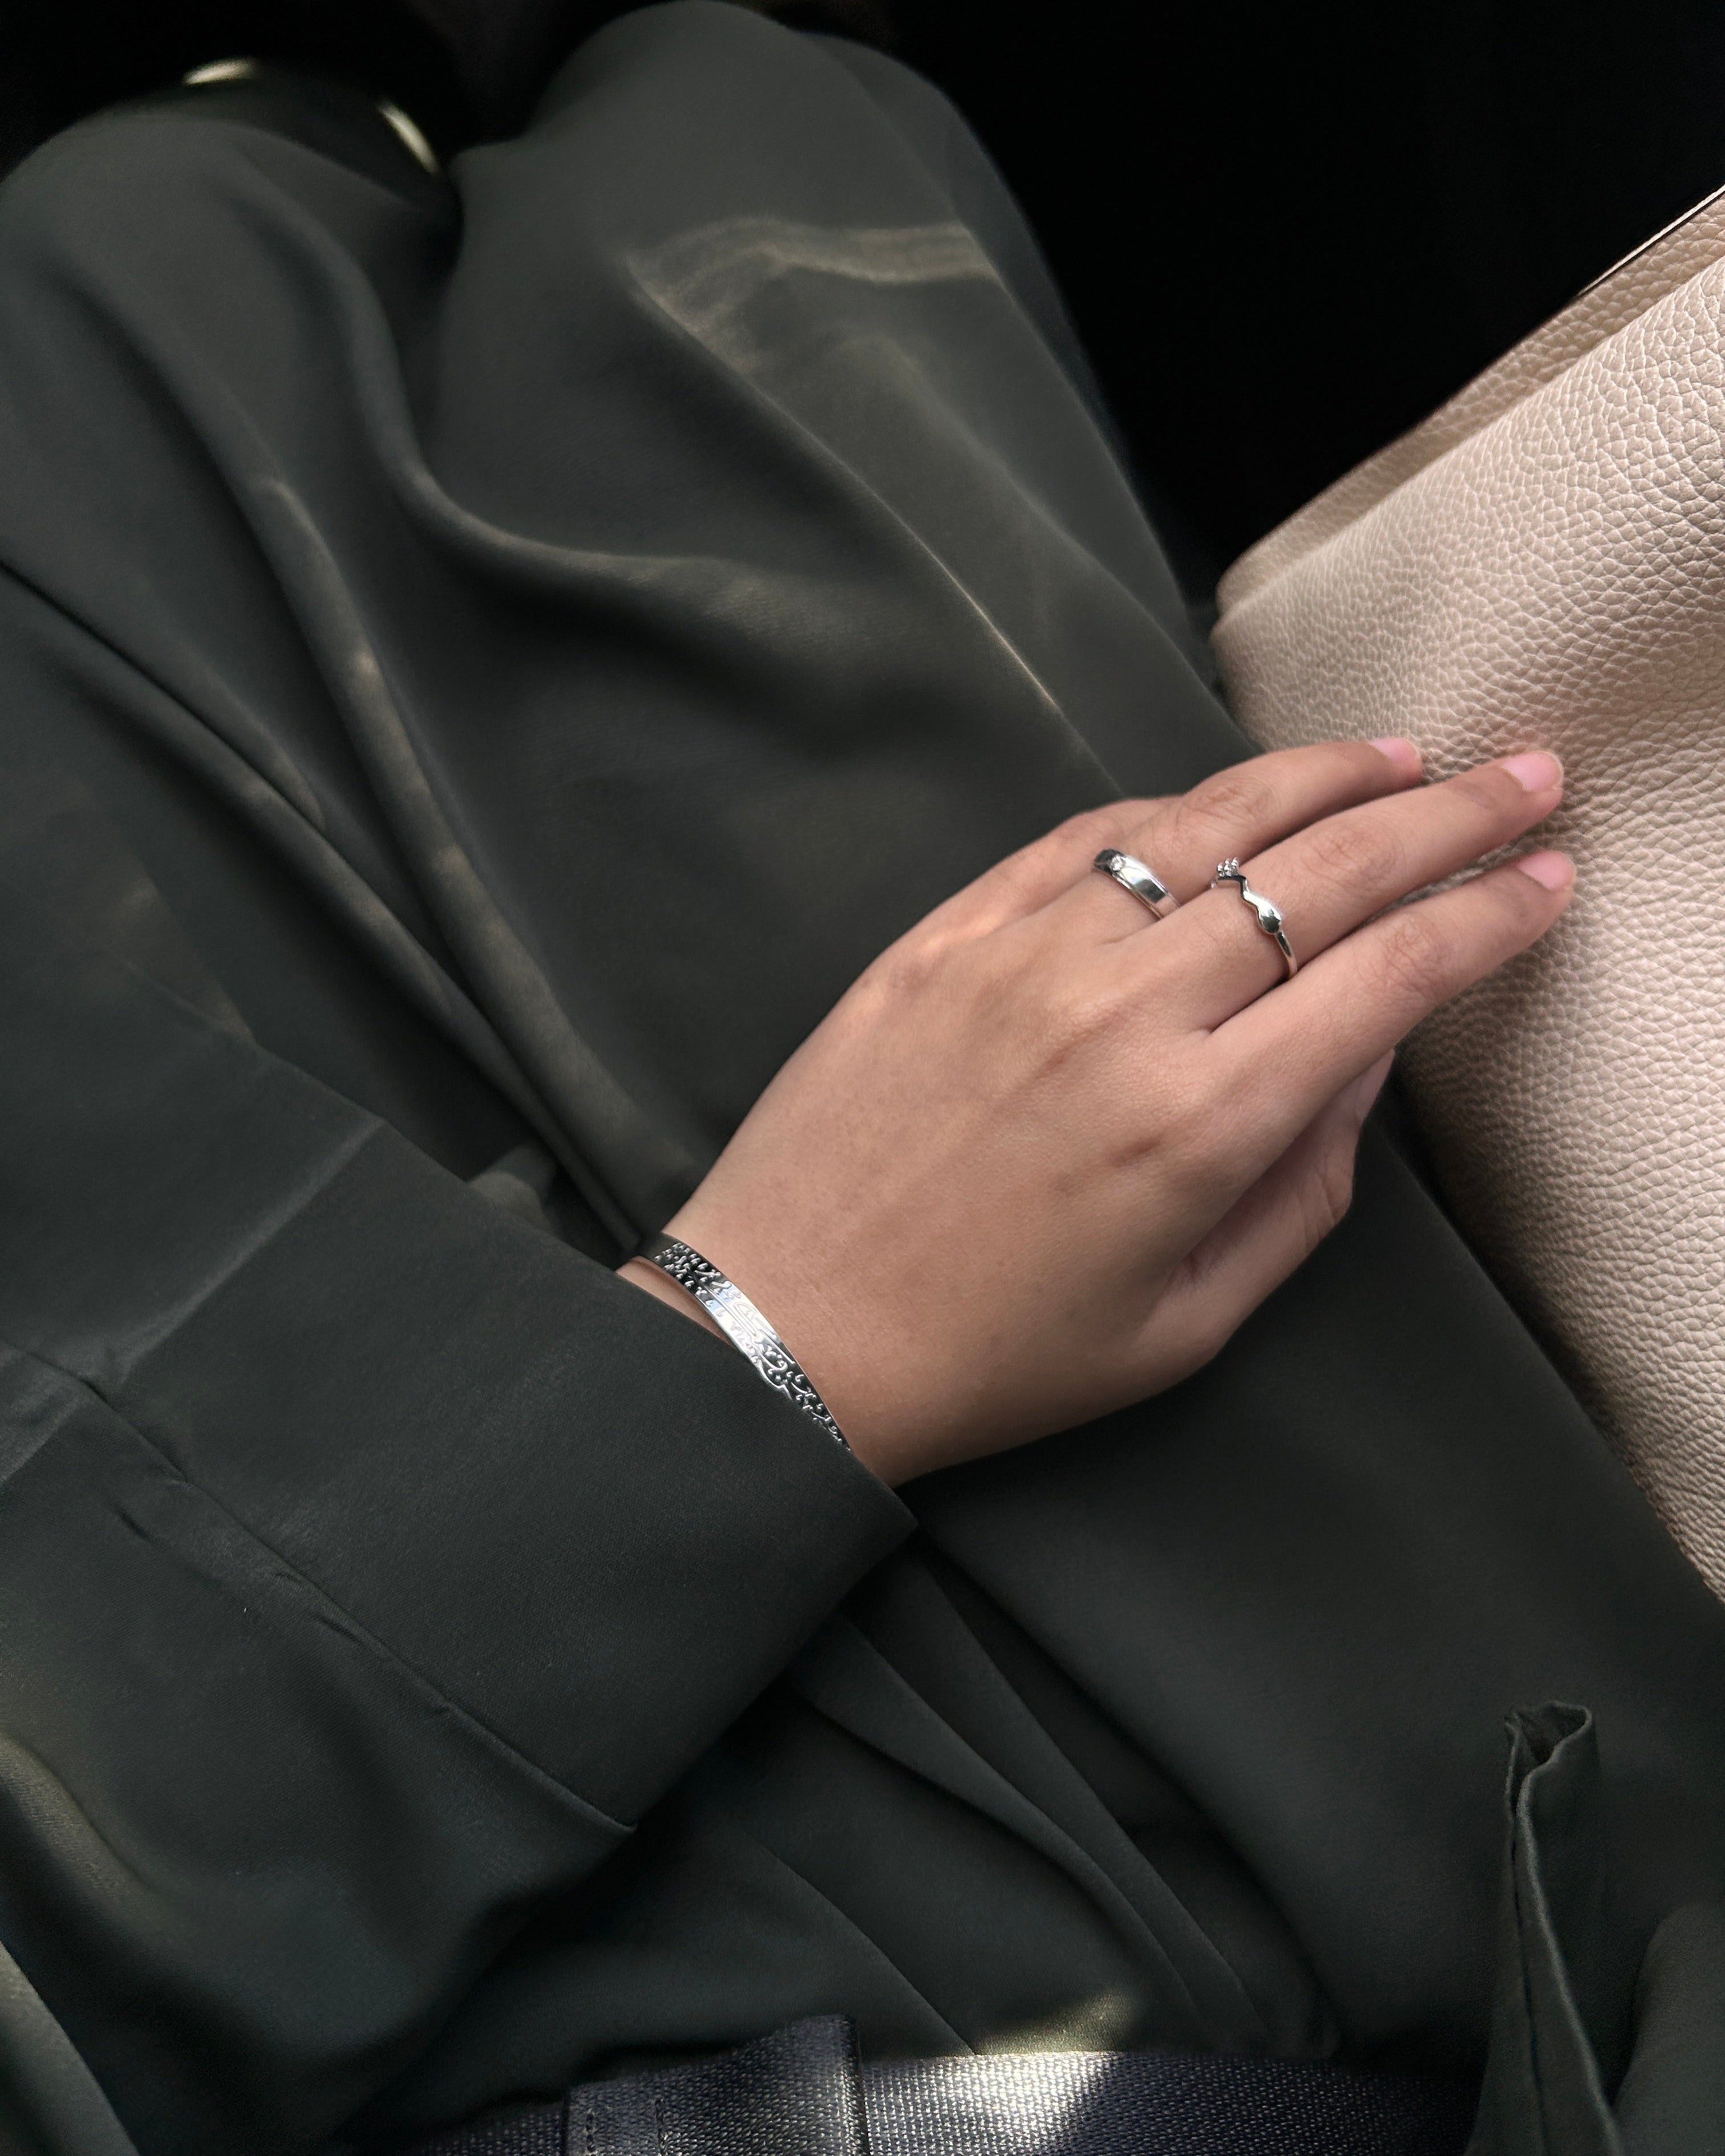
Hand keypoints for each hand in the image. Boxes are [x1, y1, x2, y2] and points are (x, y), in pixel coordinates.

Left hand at [623, 739, 1571, 1484]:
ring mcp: (1025, 957)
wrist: (788, 1328)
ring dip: (1323, 778)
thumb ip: (1301, 1184)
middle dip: (1447, 814)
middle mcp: (1123, 1013)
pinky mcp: (945, 935)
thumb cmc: (995, 1354)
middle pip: (1323, 870)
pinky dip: (1171, 810)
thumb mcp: (1187, 1320)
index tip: (1545, 877)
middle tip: (1522, 778)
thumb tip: (1367, 1054)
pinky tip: (1224, 802)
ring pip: (1208, 822)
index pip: (1388, 974)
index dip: (1487, 914)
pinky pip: (1083, 837)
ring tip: (1398, 756)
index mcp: (1199, 1121)